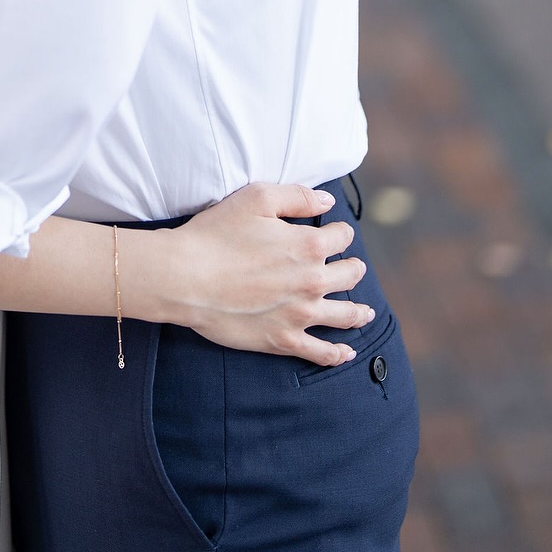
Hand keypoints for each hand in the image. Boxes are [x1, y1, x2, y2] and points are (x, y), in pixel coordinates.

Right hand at [162, 182, 372, 366]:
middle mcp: (313, 282)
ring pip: (345, 316)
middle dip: (352, 268)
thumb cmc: (216, 233)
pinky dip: (338, 354)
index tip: (334, 231)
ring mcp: (300, 315)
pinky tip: (346, 354)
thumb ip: (297, 197)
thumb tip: (328, 201)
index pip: (341, 236)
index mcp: (309, 246)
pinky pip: (321, 353)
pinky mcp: (283, 340)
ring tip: (366, 312)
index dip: (339, 231)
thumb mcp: (256, 198)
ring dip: (360, 312)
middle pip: (349, 275)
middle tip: (351, 268)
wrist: (186, 276)